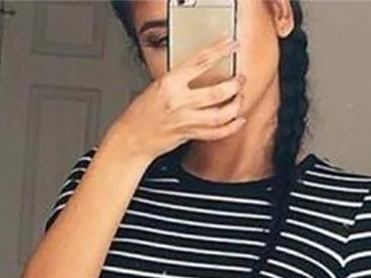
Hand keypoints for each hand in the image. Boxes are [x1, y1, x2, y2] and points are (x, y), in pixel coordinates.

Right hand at [105, 35, 245, 163]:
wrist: (131, 139)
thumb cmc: (140, 114)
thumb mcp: (157, 86)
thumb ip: (179, 79)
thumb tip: (201, 70)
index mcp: (170, 84)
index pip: (200, 62)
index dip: (219, 52)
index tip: (230, 46)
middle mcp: (179, 102)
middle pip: (217, 92)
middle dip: (234, 85)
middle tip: (239, 80)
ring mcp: (185, 120)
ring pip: (220, 114)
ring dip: (235, 106)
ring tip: (238, 99)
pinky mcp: (188, 135)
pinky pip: (215, 133)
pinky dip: (230, 128)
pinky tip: (238, 121)